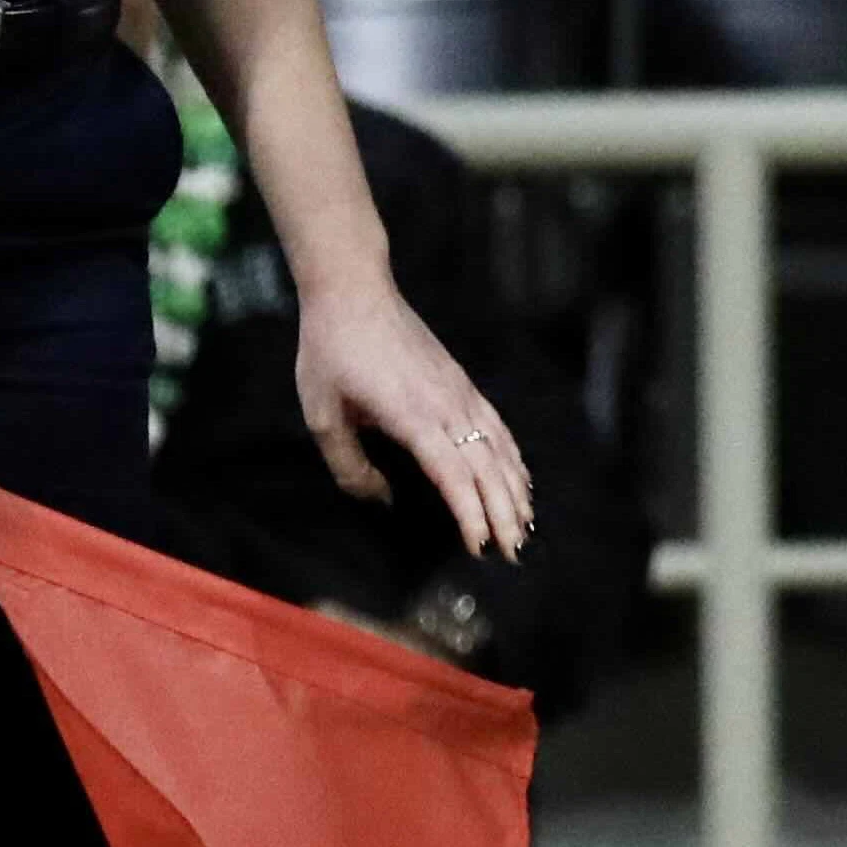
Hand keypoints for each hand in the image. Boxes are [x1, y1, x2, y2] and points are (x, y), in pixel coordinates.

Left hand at [293, 269, 535, 559]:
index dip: (470, 514)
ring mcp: (460, 393)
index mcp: (412, 416)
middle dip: (504, 514)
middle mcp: (446, 406)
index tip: (479, 547)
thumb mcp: (322, 414)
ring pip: (500, 449)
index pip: (453, 474)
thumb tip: (380, 498)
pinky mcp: (462, 384)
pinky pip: (498, 428)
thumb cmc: (332, 351)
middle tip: (513, 554)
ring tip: (524, 527)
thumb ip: (349, 464)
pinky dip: (514, 458)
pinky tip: (520, 479)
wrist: (354, 292)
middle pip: (487, 468)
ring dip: (515, 490)